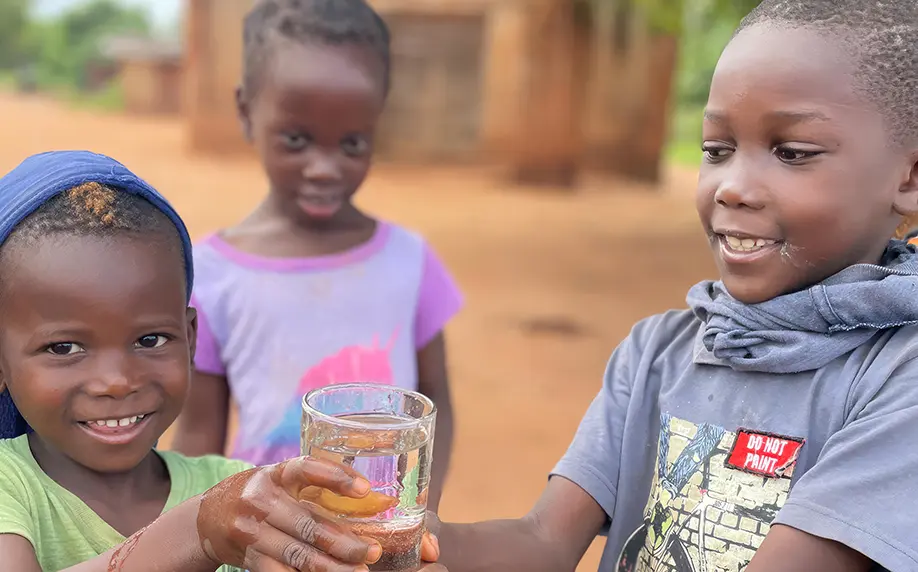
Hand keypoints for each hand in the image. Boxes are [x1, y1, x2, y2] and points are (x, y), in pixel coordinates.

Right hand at [197, 456, 382, 570]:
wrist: (206, 517)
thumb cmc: (257, 495)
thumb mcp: (278, 480)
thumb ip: (314, 486)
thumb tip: (367, 500)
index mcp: (275, 474)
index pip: (307, 468)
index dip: (336, 476)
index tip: (364, 489)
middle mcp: (261, 501)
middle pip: (309, 524)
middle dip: (345, 542)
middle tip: (372, 551)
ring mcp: (251, 531)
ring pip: (298, 555)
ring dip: (332, 567)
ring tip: (358, 571)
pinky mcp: (247, 557)